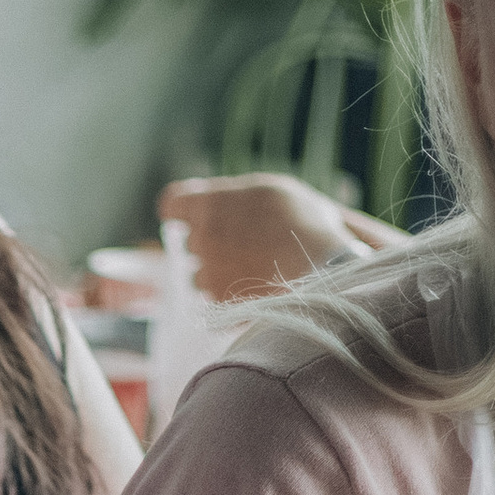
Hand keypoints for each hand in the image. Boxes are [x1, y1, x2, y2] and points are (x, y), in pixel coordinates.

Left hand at [159, 171, 401, 303]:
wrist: (323, 270)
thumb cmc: (303, 223)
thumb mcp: (271, 190)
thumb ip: (235, 195)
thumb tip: (218, 202)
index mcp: (209, 205)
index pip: (171, 204)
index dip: (181, 211)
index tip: (193, 217)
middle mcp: (201, 240)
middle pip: (190, 242)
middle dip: (208, 244)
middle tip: (242, 245)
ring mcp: (209, 276)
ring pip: (200, 275)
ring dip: (217, 274)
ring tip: (254, 272)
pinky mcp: (220, 305)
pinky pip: (216, 301)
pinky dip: (230, 299)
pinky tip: (256, 291)